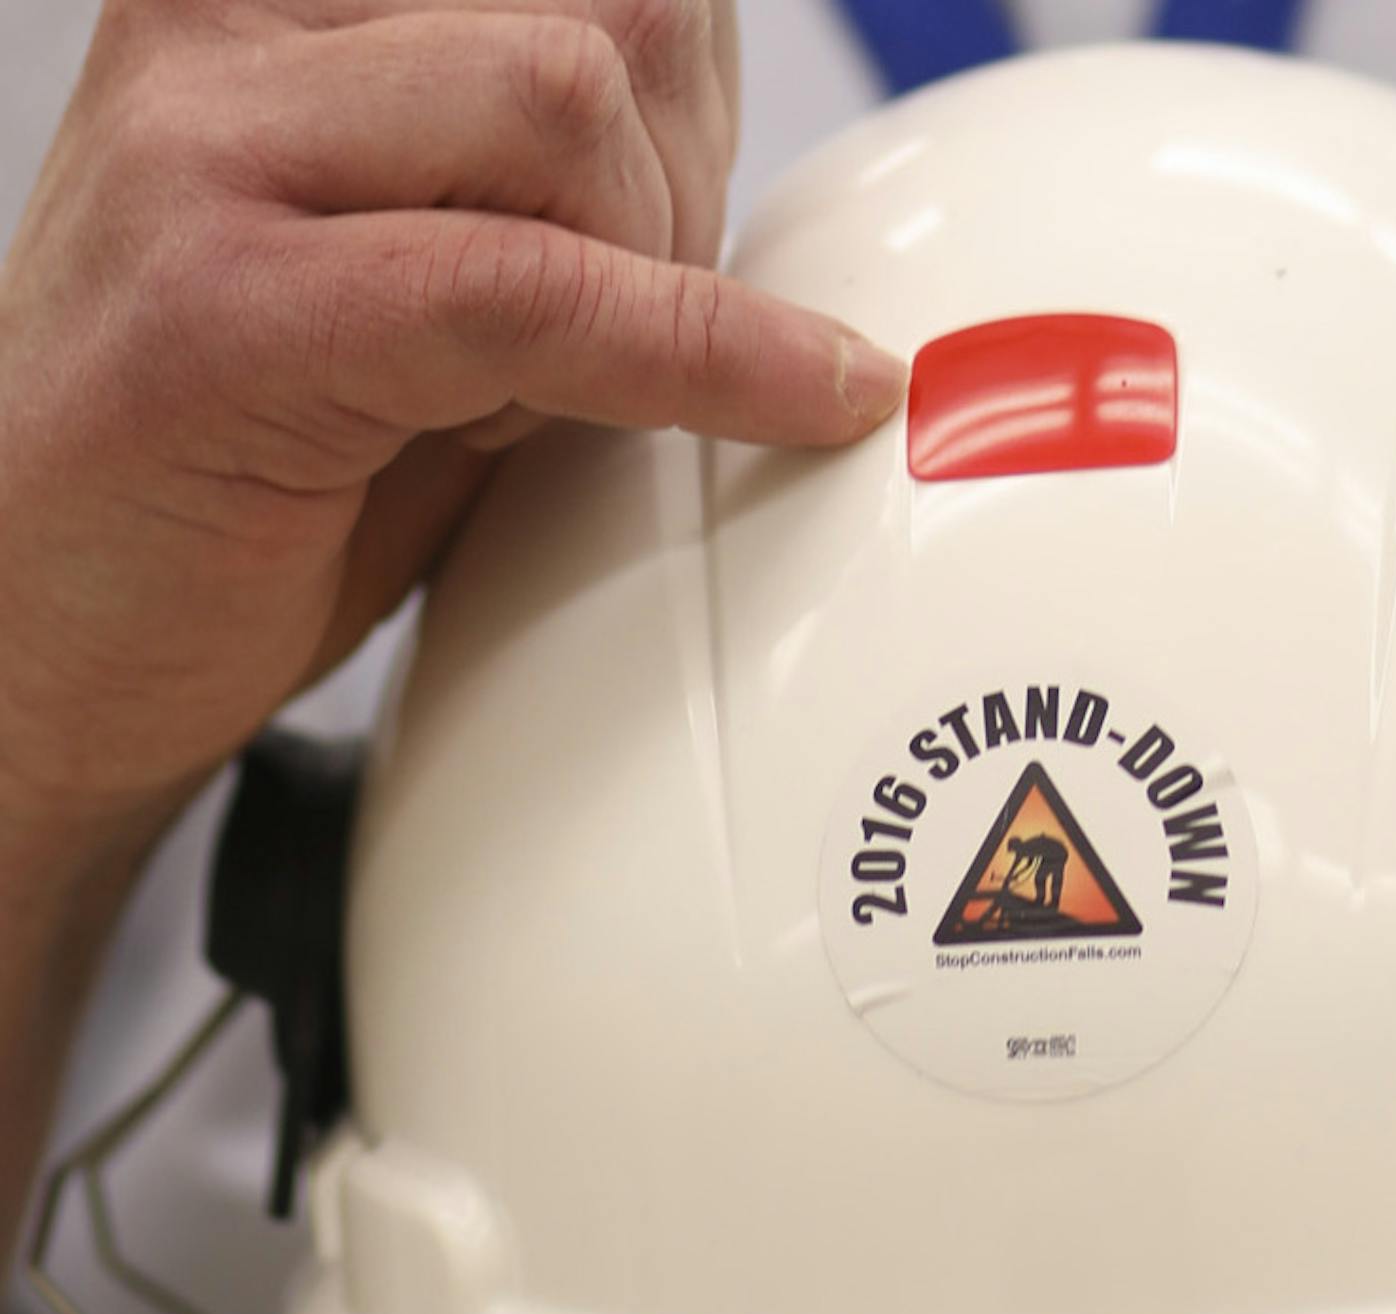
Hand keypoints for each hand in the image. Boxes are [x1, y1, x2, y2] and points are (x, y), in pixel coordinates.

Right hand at [0, 0, 903, 850]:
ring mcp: (207, 141)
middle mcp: (229, 23)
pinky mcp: (227, 301)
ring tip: (537, 387)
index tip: (694, 217)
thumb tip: (735, 133)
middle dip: (689, 181)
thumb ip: (563, 177)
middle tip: (634, 322)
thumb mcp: (440, 270)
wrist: (50, 639)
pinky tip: (792, 395)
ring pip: (574, 98)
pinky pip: (529, 286)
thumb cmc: (250, 465)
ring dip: (649, 266)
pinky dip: (691, 354)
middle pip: (615, 8)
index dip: (695, 98)